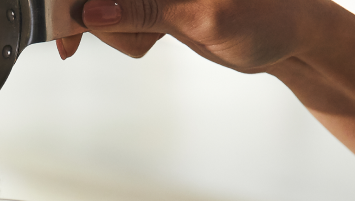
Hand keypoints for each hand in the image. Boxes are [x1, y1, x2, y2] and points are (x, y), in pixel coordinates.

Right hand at [55, 0, 329, 73]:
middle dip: (92, 15)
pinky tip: (149, 43)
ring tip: (151, 42)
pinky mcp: (152, 0)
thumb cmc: (267, 18)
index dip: (77, 0)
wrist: (291, 37)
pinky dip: (123, 36)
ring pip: (103, 7)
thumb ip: (148, 11)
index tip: (63, 22)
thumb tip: (93, 12)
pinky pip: (118, 17)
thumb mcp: (206, 19)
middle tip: (88, 42)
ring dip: (116, 32)